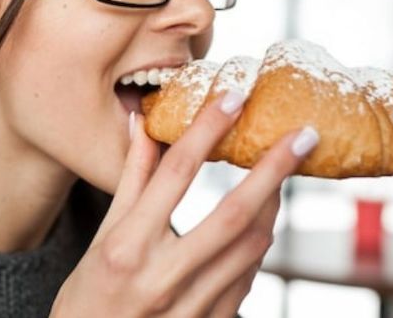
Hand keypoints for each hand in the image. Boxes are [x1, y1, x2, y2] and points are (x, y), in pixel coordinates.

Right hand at [51, 91, 319, 316]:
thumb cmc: (89, 297)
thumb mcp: (101, 239)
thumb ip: (130, 181)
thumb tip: (145, 123)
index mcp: (126, 246)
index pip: (175, 173)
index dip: (207, 130)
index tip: (235, 96)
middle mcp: (160, 277)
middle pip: (232, 213)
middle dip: (274, 169)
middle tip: (304, 134)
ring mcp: (190, 307)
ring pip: (251, 247)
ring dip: (273, 204)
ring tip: (284, 173)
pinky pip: (249, 277)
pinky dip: (260, 243)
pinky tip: (263, 220)